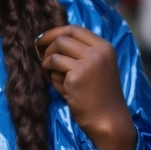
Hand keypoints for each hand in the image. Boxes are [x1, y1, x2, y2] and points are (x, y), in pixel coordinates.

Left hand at [37, 25, 136, 149]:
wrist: (109, 120)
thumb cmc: (100, 97)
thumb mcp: (97, 68)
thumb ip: (80, 53)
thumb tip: (49, 41)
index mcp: (105, 47)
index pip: (75, 29)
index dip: (55, 32)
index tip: (43, 40)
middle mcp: (98, 52)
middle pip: (62, 38)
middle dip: (47, 47)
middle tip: (41, 58)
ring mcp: (88, 63)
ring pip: (55, 53)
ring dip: (47, 63)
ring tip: (52, 75)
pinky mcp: (76, 76)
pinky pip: (53, 70)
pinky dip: (52, 78)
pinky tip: (62, 89)